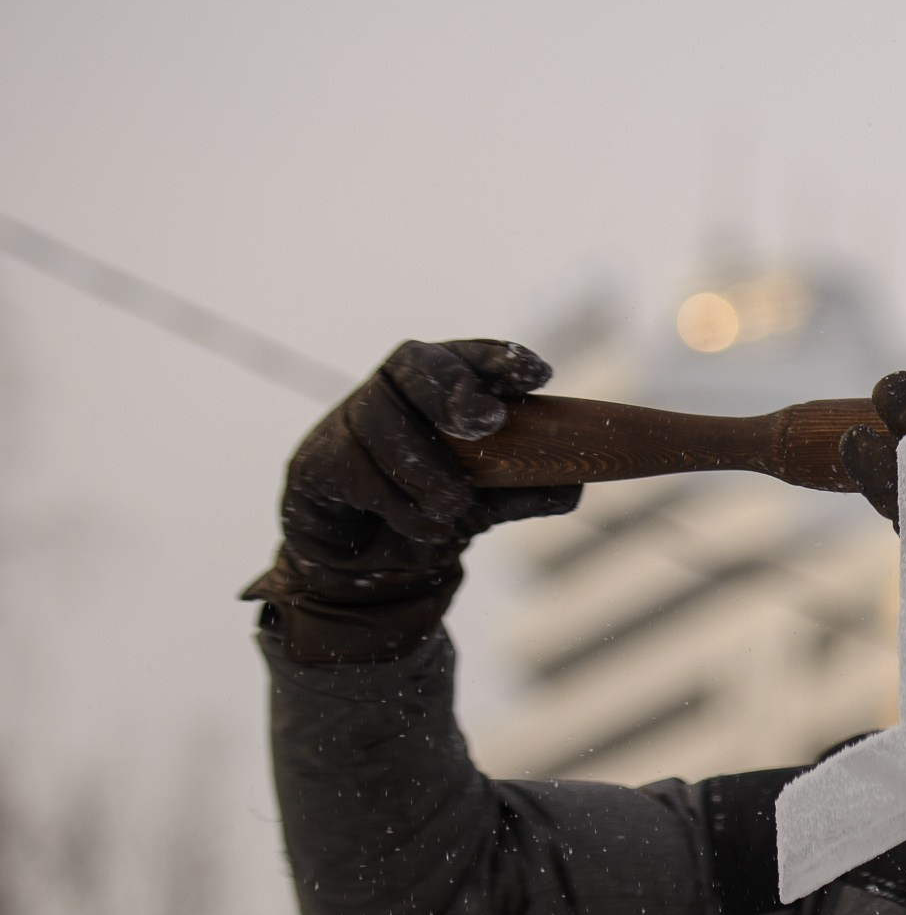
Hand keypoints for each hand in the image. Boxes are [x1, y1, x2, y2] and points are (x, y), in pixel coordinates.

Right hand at [244, 339, 580, 661]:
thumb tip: (579, 483)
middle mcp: (395, 388)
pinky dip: (398, 504)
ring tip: (453, 507)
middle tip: (487, 421)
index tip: (538, 375)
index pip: (471, 356)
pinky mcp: (317, 459)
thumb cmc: (432, 504)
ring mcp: (350, 418)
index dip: (502, 360)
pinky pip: (358, 472)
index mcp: (443, 384)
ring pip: (387, 426)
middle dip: (455, 392)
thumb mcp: (491, 500)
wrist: (365, 558)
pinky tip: (423, 524)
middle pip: (420, 367)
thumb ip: (529, 489)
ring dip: (428, 471)